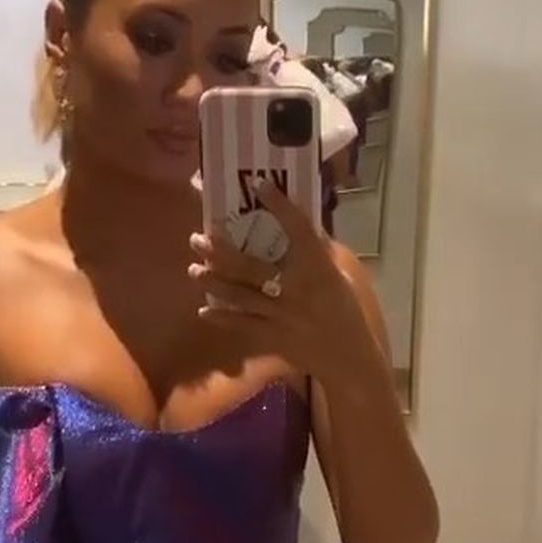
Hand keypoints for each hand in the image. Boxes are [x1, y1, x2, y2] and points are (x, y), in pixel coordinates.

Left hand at [188, 178, 367, 384]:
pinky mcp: (273, 337)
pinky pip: (242, 326)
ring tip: (193, 270)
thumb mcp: (338, 276)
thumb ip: (319, 251)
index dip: (279, 205)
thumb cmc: (345, 312)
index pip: (298, 229)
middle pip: (252, 266)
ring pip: (241, 295)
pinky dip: (222, 318)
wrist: (348, 358)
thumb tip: (303, 222)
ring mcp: (281, 314)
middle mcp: (296, 288)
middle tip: (198, 238)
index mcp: (317, 267)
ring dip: (214, 282)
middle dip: (221, 252)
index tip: (258, 184)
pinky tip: (203, 310)